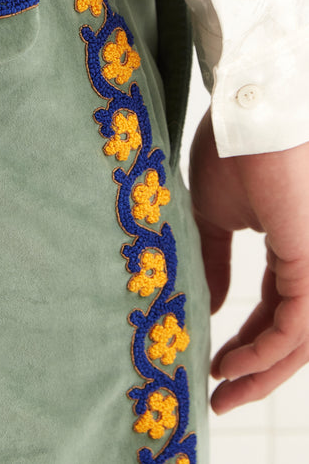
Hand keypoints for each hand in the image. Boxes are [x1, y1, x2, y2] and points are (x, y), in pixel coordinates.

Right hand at [189, 110, 308, 413]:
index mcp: (291, 247)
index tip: (214, 362)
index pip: (274, 308)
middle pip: (293, 335)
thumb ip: (215, 262)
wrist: (244, 119)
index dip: (246, 340)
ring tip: (225, 390)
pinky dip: (266, 353)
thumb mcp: (212, 217)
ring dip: (262, 373)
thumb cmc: (229, 153)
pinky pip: (297, 329)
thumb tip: (213, 305)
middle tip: (222, 394)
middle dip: (257, 370)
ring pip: (300, 341)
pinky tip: (234, 365)